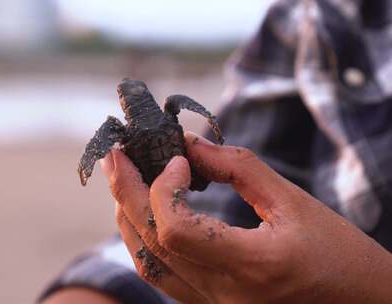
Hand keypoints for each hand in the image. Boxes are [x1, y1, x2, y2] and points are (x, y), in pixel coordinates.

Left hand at [101, 132, 391, 303]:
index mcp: (251, 266)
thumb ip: (238, 168)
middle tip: (114, 153)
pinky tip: (139, 212)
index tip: (176, 157)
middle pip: (150, 240)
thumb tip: (190, 143)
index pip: (175, 228)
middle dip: (125, 190)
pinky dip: (143, 239)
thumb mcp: (294, 202)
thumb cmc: (337, 254)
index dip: (164, 186)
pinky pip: (160, 275)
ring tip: (122, 177)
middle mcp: (223, 295)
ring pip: (147, 262)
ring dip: (127, 215)